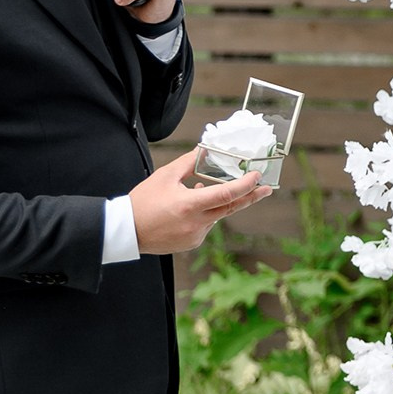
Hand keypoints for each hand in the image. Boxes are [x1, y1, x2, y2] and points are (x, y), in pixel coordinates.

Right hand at [128, 149, 269, 254]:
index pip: (226, 195)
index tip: (257, 176)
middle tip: (266, 188)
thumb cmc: (143, 202)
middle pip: (231, 208)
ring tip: (202, 191)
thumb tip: (205, 150)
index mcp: (189, 205)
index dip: (245, 185)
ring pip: (217, 217)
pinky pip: (206, 226)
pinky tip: (192, 207)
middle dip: (251, 197)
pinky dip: (206, 215)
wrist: (125, 231)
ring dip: (219, 204)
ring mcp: (194, 235)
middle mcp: (195, 223)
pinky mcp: (191, 243)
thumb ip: (189, 163)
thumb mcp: (165, 176)